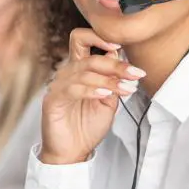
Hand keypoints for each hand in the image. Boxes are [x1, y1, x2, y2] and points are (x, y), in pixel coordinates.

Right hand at [39, 28, 145, 164]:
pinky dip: (91, 90)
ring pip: (84, 72)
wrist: (73, 151)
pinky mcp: (53, 100)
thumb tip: (121, 59)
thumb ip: (112, 81)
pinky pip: (72, 89)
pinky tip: (104, 94)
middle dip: (115, 64)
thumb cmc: (87, 126)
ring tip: (126, 89)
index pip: (82, 40)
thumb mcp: (108, 102)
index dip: (99, 37)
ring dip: (109, 80)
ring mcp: (58, 86)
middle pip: (89, 56)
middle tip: (135, 73)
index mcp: (79, 70)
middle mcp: (66, 74)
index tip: (122, 45)